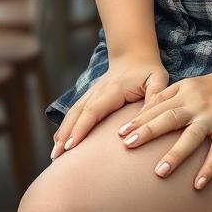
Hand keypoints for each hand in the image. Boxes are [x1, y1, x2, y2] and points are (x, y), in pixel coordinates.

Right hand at [51, 51, 168, 159]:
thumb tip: (146, 120)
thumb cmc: (148, 70)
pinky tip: (59, 142)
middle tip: (56, 157)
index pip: (93, 110)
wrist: (135, 55)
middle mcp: (98, 91)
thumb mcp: (158, 80)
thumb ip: (155, 97)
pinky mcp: (89, 97)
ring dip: (62, 132)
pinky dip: (65, 127)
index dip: (81, 128)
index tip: (71, 146)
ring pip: (72, 113)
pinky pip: (74, 112)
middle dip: (66, 135)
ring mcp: (91, 93)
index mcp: (113, 90)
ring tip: (54, 155)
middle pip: (77, 114)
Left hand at [115, 69, 211, 190]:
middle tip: (127, 146)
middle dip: (148, 132)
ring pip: (192, 136)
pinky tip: (198, 185)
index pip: (157, 108)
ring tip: (160, 172)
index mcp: (183, 94)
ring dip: (176, 154)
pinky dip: (209, 167)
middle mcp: (195, 105)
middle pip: (169, 118)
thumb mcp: (186, 85)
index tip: (119, 134)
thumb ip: (165, 96)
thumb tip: (141, 112)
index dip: (138, 120)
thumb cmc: (211, 87)